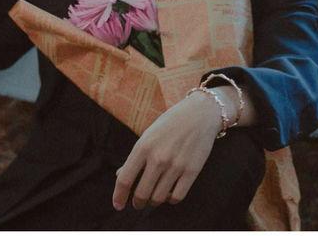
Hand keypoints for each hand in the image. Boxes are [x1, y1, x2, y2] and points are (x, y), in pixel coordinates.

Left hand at [112, 91, 222, 210]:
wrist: (200, 113)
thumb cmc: (171, 122)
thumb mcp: (149, 134)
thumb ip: (136, 156)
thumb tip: (120, 175)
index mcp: (143, 146)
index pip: (125, 179)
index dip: (119, 196)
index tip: (118, 205)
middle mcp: (158, 158)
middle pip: (141, 193)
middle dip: (137, 203)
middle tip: (138, 204)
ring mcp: (176, 165)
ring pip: (159, 198)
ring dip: (153, 201)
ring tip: (153, 197)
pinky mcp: (192, 171)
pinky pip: (177, 196)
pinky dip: (171, 199)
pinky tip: (169, 193)